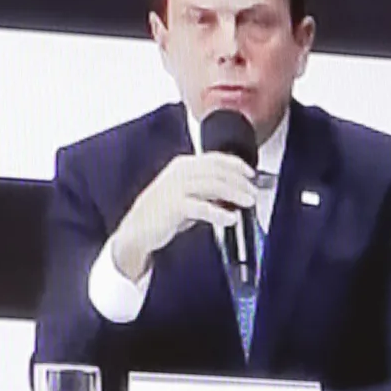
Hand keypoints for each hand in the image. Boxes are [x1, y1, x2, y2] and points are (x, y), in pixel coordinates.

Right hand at [107, 152, 257, 280]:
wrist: (137, 231)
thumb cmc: (162, 214)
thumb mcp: (186, 195)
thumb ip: (207, 191)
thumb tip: (233, 194)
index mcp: (183, 165)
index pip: (215, 159)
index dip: (236, 165)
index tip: (251, 174)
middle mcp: (180, 172)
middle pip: (217, 171)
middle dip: (240, 181)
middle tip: (253, 192)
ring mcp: (176, 188)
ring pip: (213, 185)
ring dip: (235, 193)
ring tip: (248, 203)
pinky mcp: (174, 206)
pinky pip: (202, 207)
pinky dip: (219, 213)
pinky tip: (230, 219)